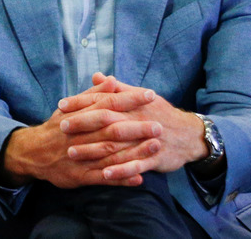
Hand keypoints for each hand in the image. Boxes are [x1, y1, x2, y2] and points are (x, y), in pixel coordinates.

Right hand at [0, 75, 159, 188]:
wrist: (32, 152)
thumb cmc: (56, 128)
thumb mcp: (69, 108)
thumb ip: (92, 95)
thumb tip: (111, 79)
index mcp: (79, 116)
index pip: (106, 104)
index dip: (129, 99)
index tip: (150, 94)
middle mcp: (80, 135)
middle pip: (111, 130)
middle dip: (136, 127)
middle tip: (160, 124)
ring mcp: (80, 156)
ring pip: (109, 153)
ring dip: (134, 152)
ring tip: (156, 147)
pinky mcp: (79, 176)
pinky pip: (102, 178)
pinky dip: (121, 178)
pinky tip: (139, 178)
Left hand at [58, 73, 208, 180]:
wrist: (189, 134)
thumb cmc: (159, 113)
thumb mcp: (139, 96)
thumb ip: (116, 88)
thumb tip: (96, 76)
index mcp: (131, 104)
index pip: (102, 100)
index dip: (81, 102)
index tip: (61, 105)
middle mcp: (137, 120)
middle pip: (106, 120)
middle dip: (83, 123)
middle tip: (62, 127)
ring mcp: (145, 140)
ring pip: (117, 145)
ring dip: (93, 150)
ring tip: (72, 154)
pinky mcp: (155, 158)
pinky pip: (137, 165)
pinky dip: (121, 171)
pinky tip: (105, 175)